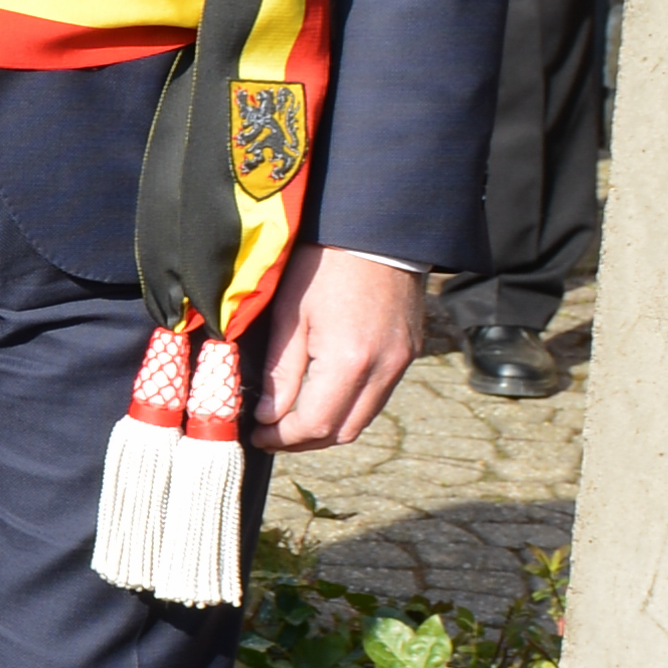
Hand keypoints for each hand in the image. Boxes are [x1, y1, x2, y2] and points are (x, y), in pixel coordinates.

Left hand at [255, 247, 438, 452]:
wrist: (376, 226)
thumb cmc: (324, 262)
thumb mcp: (290, 315)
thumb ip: (281, 372)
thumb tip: (269, 416)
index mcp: (350, 361)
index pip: (315, 425)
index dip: (282, 438)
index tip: (257, 434)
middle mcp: (384, 368)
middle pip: (344, 432)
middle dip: (304, 440)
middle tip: (272, 433)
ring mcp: (402, 361)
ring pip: (364, 418)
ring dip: (329, 426)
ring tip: (293, 418)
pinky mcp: (410, 350)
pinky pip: (379, 395)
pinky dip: (350, 404)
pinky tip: (324, 393)